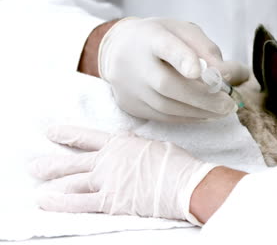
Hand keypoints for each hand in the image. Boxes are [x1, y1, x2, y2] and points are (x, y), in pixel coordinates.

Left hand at [29, 125, 217, 224]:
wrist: (183, 182)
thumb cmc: (176, 163)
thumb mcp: (154, 145)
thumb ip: (135, 144)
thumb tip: (128, 142)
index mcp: (121, 144)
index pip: (88, 137)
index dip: (68, 134)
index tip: (52, 132)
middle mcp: (108, 161)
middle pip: (74, 162)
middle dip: (53, 164)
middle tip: (35, 166)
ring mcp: (107, 181)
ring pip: (72, 182)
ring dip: (53, 183)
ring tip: (37, 186)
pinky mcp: (110, 201)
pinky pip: (79, 203)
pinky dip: (61, 203)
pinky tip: (46, 201)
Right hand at [97, 17, 248, 121]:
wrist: (118, 50)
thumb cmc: (160, 39)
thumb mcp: (183, 31)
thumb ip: (206, 48)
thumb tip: (224, 74)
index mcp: (149, 37)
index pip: (165, 47)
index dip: (182, 59)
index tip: (198, 71)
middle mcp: (133, 62)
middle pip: (167, 84)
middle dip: (202, 98)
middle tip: (228, 105)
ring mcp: (128, 87)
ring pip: (165, 106)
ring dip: (198, 111)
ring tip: (222, 111)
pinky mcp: (130, 105)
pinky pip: (162, 117)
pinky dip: (186, 117)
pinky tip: (203, 114)